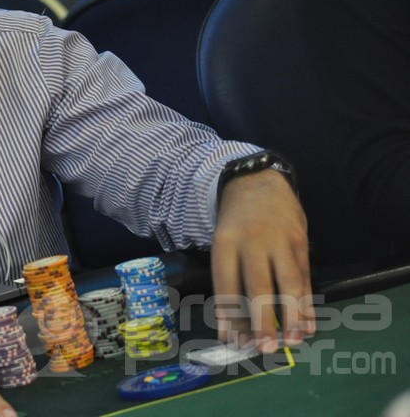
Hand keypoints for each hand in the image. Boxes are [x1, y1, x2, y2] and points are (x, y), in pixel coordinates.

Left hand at [210, 169, 315, 351]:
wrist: (258, 181)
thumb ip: (227, 282)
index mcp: (224, 243)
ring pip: (287, 283)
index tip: (233, 341)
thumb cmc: (236, 221)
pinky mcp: (301, 242)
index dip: (230, 315)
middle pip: (257, 287)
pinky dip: (307, 303)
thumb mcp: (223, 243)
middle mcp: (252, 242)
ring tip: (292, 342)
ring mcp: (279, 241)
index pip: (226, 284)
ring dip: (291, 316)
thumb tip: (228, 329)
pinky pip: (305, 278)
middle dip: (262, 321)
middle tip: (265, 348)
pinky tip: (307, 324)